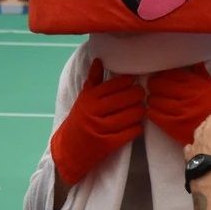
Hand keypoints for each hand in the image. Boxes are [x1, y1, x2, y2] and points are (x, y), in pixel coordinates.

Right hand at [49, 60, 145, 183]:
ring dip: (140, 111)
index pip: (115, 84)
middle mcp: (95, 112)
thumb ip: (93, 80)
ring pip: (132, 115)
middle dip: (138, 95)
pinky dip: (137, 128)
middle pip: (126, 98)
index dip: (129, 81)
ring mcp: (101, 129)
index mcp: (89, 98)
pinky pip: (130, 133)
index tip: (134, 81)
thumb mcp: (83, 99)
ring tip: (141, 109)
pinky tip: (137, 125)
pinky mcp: (107, 144)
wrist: (69, 150)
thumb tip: (98, 59)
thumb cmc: (79, 120)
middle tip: (141, 94)